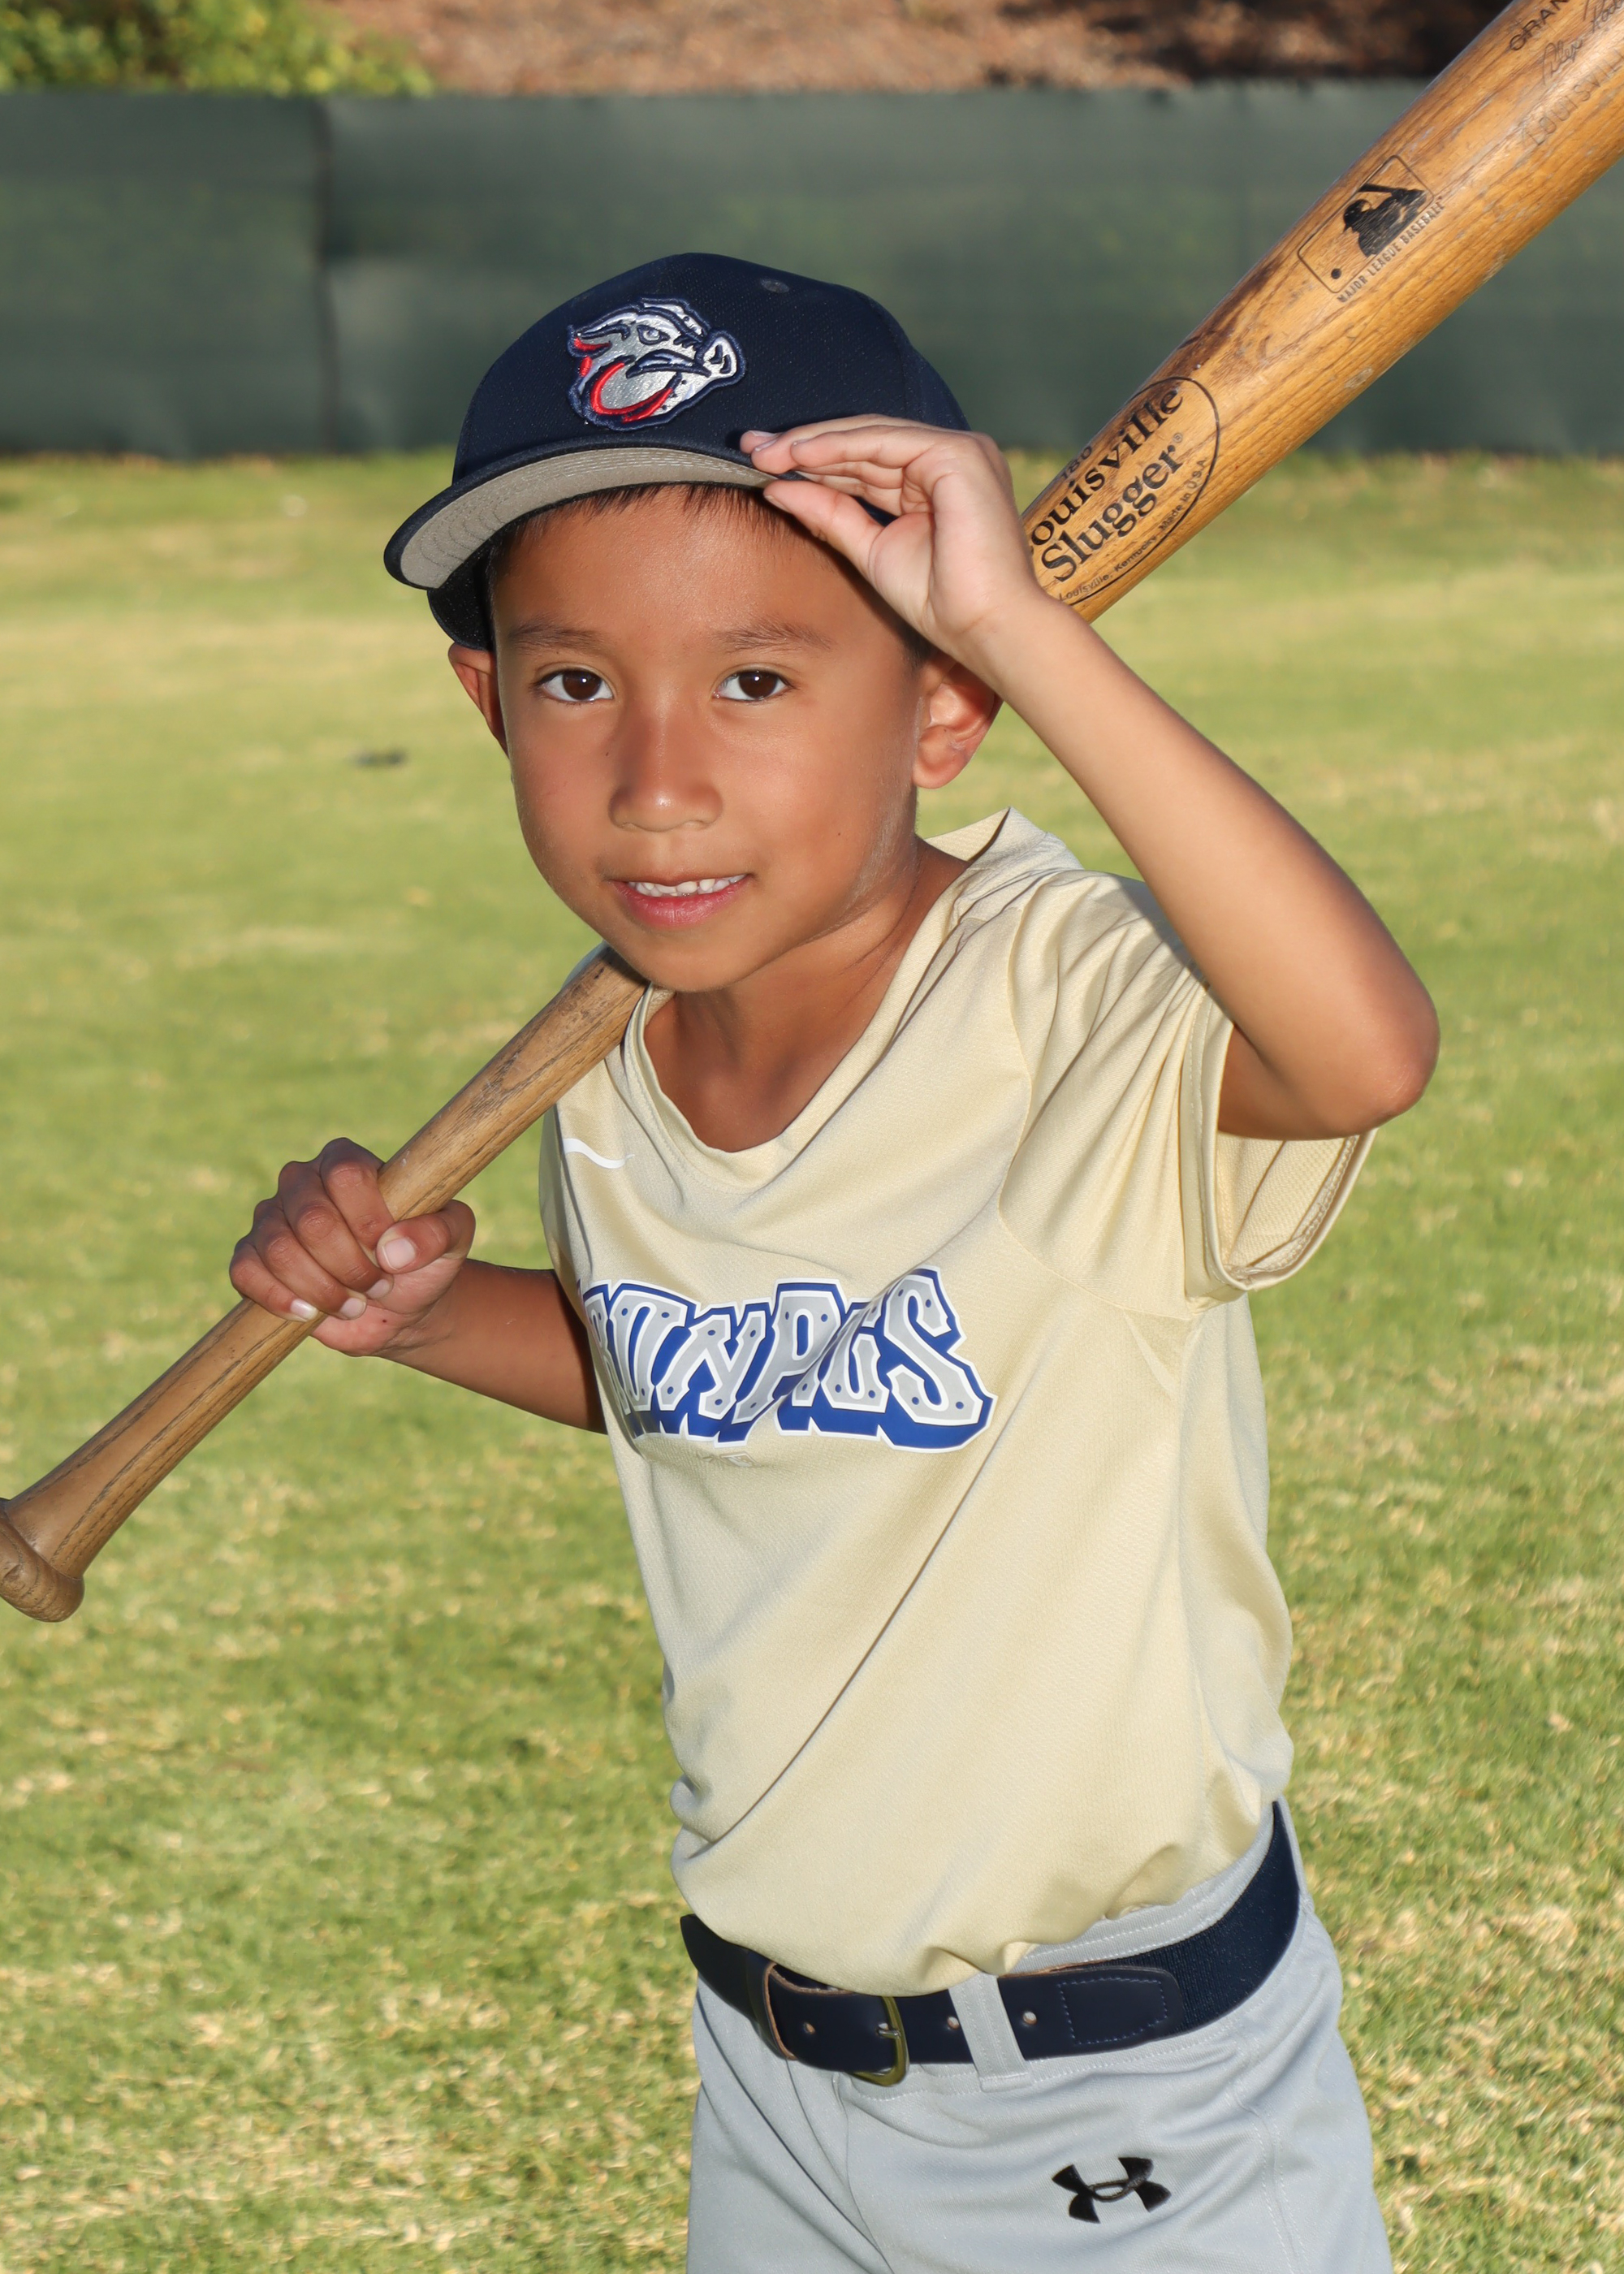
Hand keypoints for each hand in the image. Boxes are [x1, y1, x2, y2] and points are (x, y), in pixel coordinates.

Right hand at [229, 1139, 473, 1356]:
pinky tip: (310, 1313)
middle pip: (311, 1217)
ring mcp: (271, 1219)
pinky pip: (245, 1270)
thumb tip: (393, 1248)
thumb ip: (439, 1230)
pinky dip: (279, 1298)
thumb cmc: (425, 1261)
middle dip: (350, 1265)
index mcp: (346, 1162)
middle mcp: (302, 1181)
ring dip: (322, 1288)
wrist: (401, 1308)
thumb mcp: (453, 1240)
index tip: (391, 1252)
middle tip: (378, 1284)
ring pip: (279, 1248)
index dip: (368, 1219)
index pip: (345, 1174)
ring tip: (354, 1303)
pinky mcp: (252, 1258)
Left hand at [742, 419, 1048, 678]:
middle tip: (750, 448)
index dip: (813, 462)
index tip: (762, 465)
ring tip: (765, 452)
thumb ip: (831, 516)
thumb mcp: (871, 551)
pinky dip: (839, 445)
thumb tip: (778, 489)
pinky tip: (800, 454)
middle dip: (805, 445)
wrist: (986, 628)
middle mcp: (950, 460)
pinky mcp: (958, 455)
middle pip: (865, 442)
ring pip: (871, 435)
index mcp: (937, 481)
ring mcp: (959, 452)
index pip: (866, 461)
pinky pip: (885, 440)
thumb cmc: (942, 604)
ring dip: (814, 443)